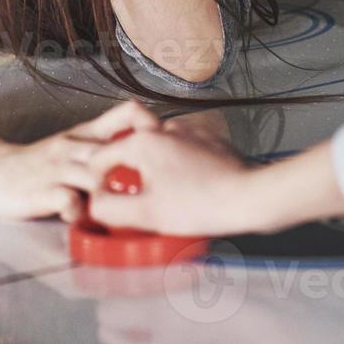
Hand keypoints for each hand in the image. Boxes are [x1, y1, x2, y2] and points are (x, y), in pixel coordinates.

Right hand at [0, 101, 159, 221]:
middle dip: (142, 165)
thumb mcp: (73, 143)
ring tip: (130, 209)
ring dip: (114, 190)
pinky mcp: (42, 191)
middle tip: (164, 186)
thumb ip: (104, 143)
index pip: (125, 116)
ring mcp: (58, 169)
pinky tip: (87, 219)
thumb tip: (148, 150)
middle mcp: (75, 148)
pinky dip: (82, 210)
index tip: (169, 143)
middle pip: (117, 148)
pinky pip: (67, 200)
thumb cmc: (37, 163)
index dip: (151, 125)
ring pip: (95, 173)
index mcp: (86, 135)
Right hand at [86, 109, 254, 236]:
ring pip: (158, 144)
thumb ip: (110, 208)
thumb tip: (94, 203)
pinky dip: (178, 162)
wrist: (249, 196)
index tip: (108, 198)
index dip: (99, 180)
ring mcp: (188, 130)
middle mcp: (163, 128)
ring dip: (154, 164)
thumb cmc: (200, 205)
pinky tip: (188, 184)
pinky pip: (183, 146)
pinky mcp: (208, 138)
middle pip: (129, 144)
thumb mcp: (147, 214)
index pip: (101, 157)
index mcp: (142, 142)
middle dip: (127, 167)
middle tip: (134, 191)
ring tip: (165, 192)